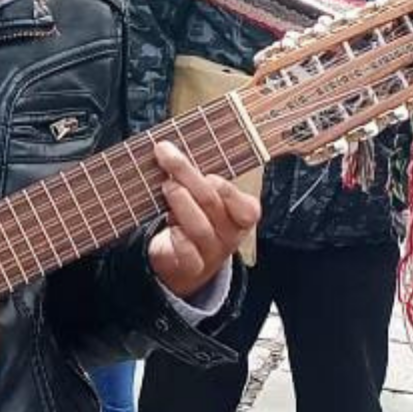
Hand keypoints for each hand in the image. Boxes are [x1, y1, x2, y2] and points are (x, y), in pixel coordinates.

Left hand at [148, 142, 260, 298]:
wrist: (185, 265)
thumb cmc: (196, 218)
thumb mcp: (203, 196)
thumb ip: (195, 174)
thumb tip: (168, 146)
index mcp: (241, 215)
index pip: (246, 206)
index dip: (227, 189)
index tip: (207, 173)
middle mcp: (229, 234)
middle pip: (213, 203)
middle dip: (188, 175)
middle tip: (167, 156)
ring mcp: (211, 252)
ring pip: (200, 228)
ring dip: (181, 202)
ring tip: (166, 185)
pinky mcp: (190, 267)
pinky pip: (188, 255)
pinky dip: (178, 238)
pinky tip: (168, 224)